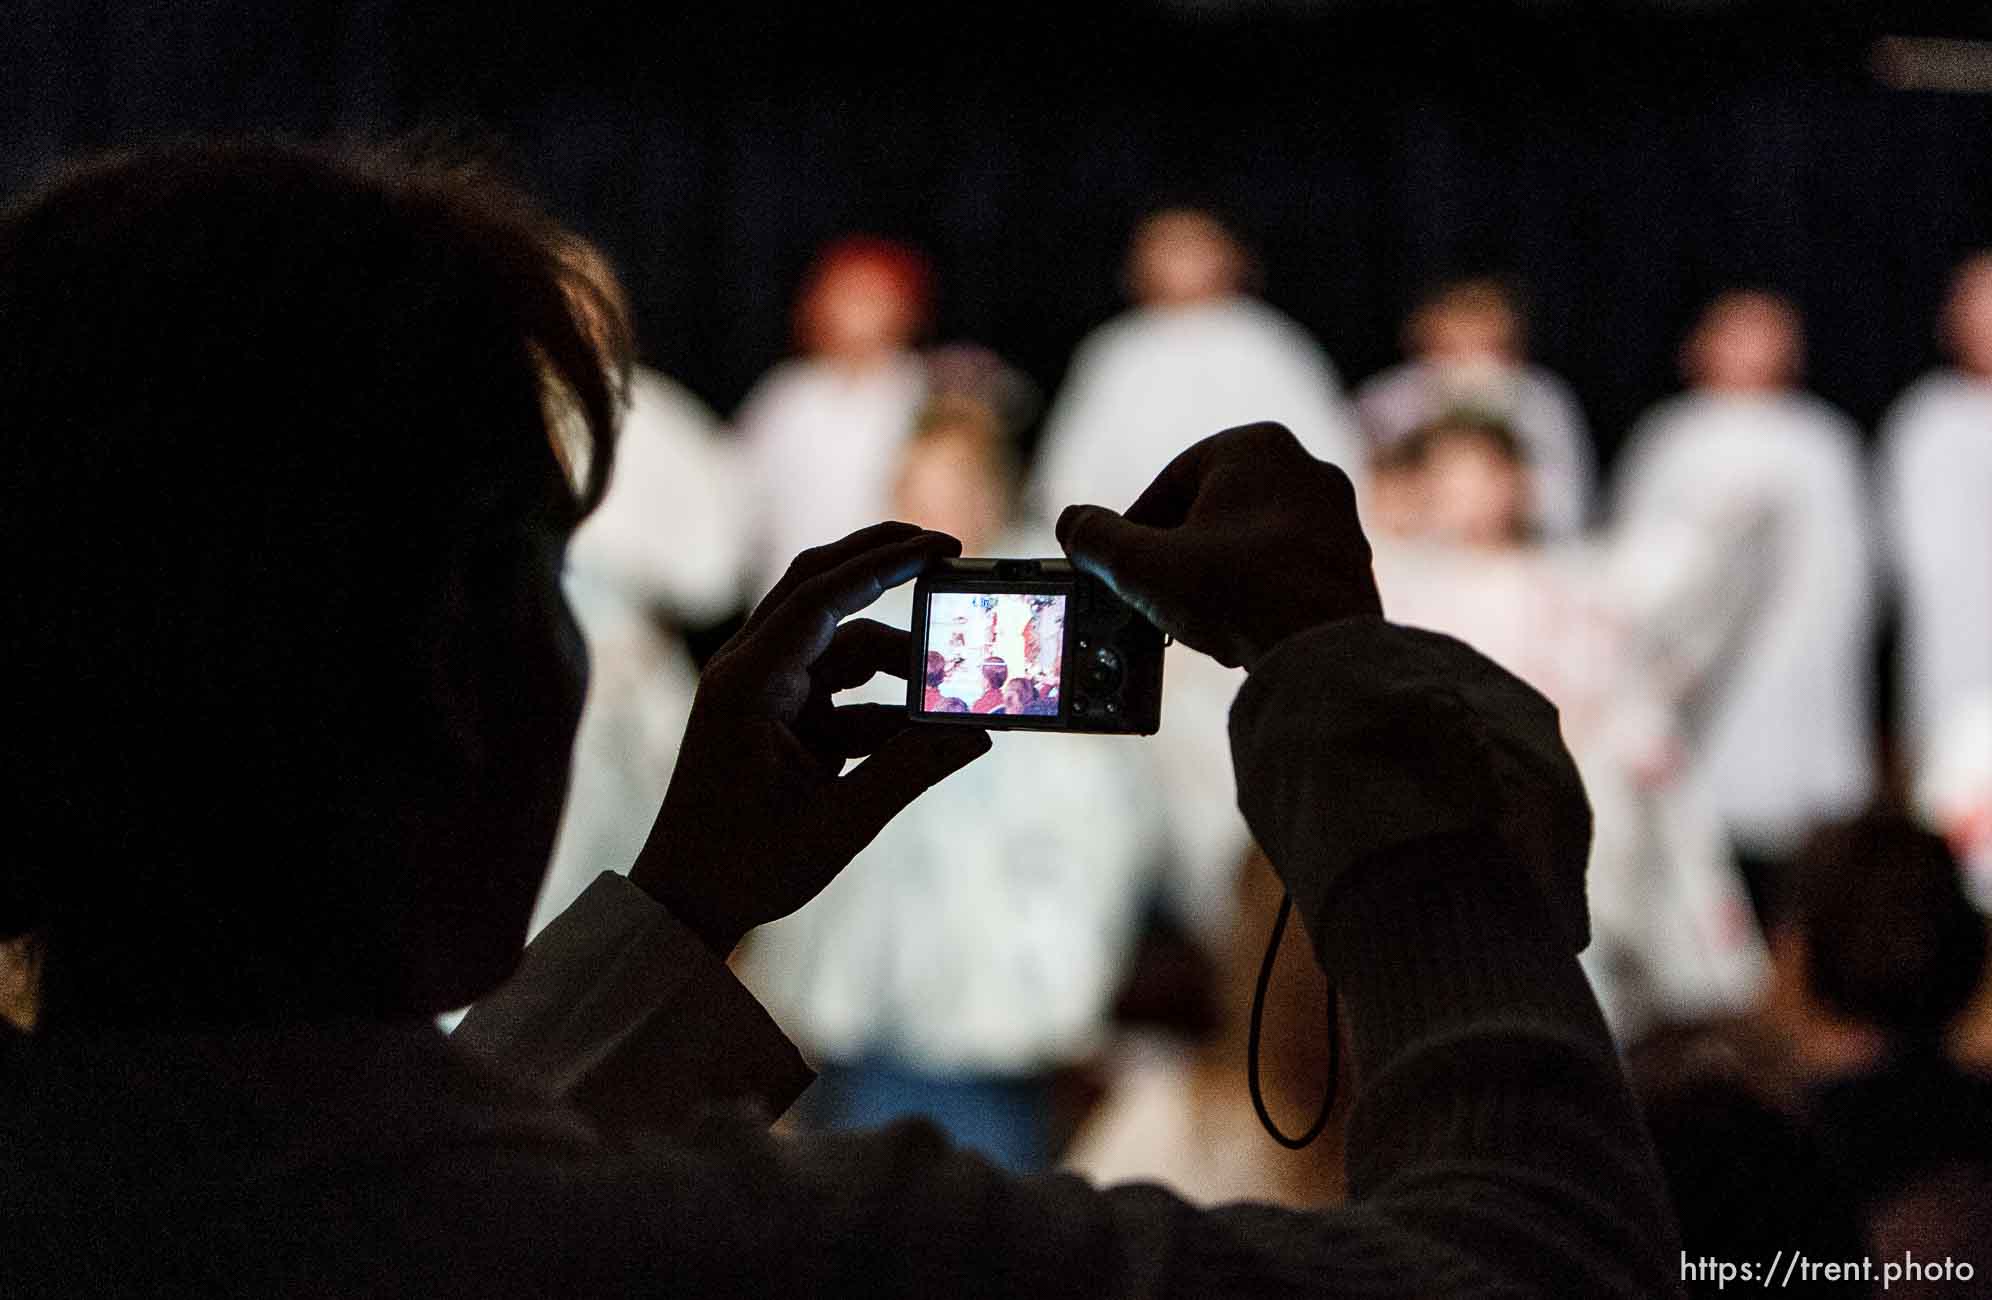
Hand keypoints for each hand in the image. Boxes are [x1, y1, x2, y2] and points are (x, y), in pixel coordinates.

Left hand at [630, 523, 990, 954]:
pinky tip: (926, 729)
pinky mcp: (777, 715)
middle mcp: (749, 673)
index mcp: (747, 685)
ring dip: (896, 661)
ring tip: (954, 687)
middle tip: (948, 552)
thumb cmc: (746, 866)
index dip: (883, 564)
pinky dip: (882, 702)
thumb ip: (910, 771)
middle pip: (821, 589)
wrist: (685, 901)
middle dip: (883, 565)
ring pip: (840, 644)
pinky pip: (839, 688)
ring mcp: (762, 691)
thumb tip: (978, 734)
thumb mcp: (838, 824)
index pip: (820, 597)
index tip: (941, 546)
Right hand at [1055, 423, 1381, 669]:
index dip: (1137, 532)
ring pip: (1250, 541)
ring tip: (1200, 618)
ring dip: (1218, 576)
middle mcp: (1304, 466)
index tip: (1123, 569)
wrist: (1324, 650)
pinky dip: (1258, 592)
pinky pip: (1286, 567)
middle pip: (1212, 512)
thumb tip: (1073, 524)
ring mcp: (1336, 513)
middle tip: (1159, 597)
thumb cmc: (1238, 594)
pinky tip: (1242, 627)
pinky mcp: (1353, 557)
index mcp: (1254, 445)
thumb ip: (1097, 540)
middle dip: (1181, 555)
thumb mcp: (1142, 566)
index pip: (1170, 485)